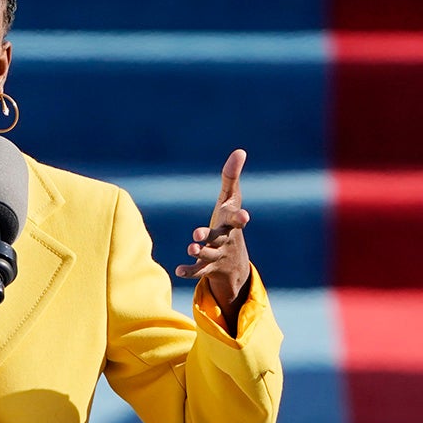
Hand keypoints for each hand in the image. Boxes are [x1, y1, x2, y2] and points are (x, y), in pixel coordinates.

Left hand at [175, 149, 251, 320]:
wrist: (235, 265)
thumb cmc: (230, 223)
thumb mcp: (231, 200)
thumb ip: (232, 177)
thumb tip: (240, 151)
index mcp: (231, 224)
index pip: (237, 220)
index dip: (240, 218)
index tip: (244, 216)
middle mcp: (226, 240)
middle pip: (219, 238)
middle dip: (210, 236)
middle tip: (197, 233)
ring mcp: (217, 255)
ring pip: (208, 255)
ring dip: (199, 252)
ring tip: (190, 247)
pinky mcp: (208, 268)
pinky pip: (198, 271)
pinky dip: (189, 271)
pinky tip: (178, 270)